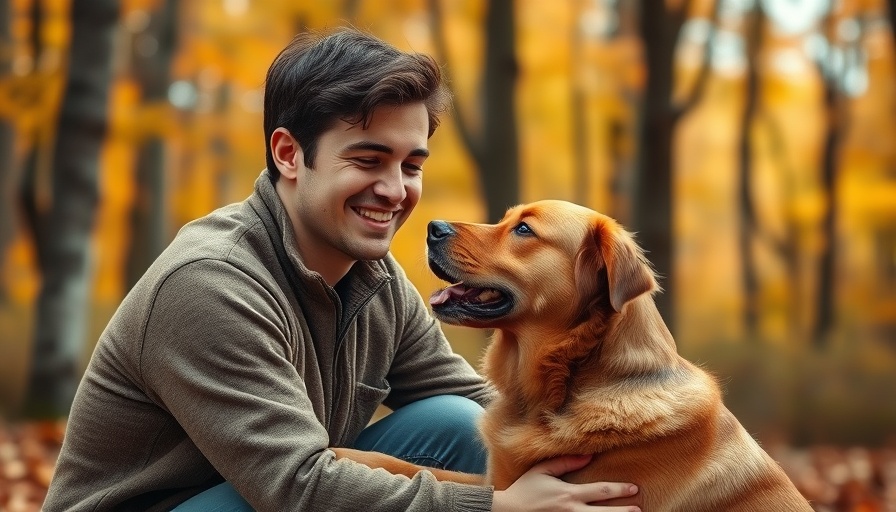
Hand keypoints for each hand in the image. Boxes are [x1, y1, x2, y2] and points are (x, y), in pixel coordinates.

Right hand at [492, 455, 639, 511]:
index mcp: (568, 494)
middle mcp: (571, 511)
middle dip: (623, 510)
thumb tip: (588, 455)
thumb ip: (565, 462)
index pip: (600, 491)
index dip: (619, 489)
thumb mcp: (542, 471)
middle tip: (639, 508)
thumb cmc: (524, 490)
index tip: (634, 489)